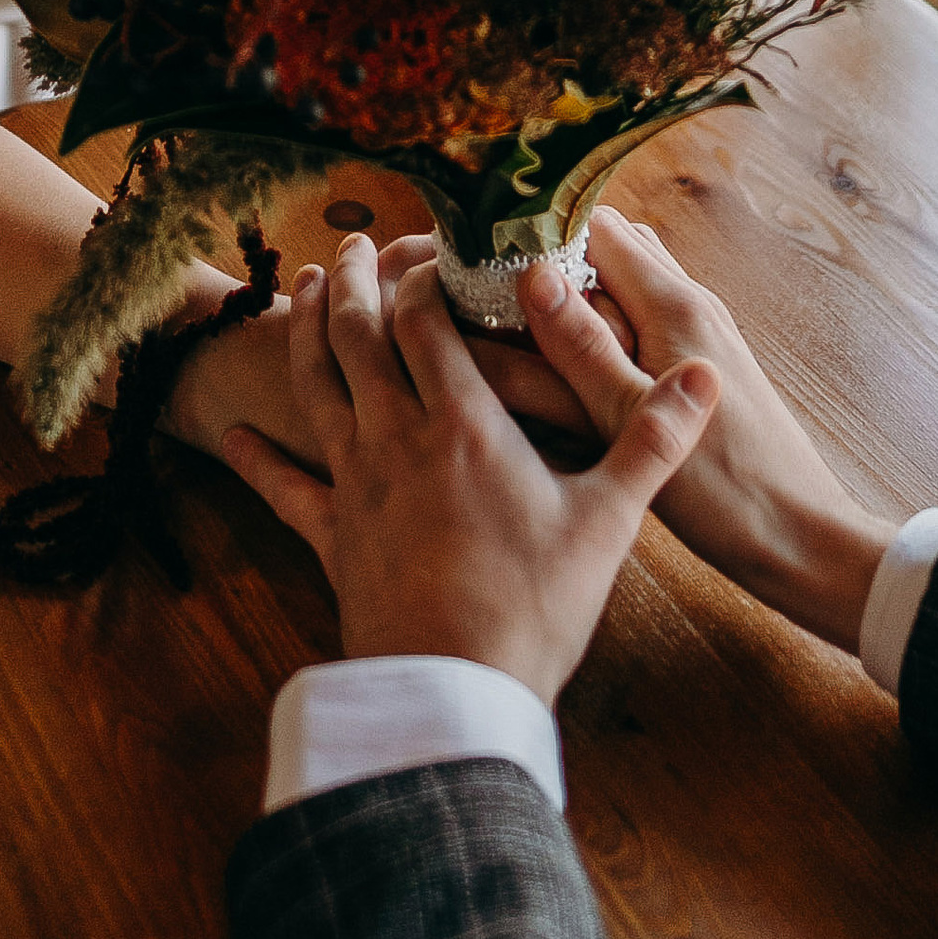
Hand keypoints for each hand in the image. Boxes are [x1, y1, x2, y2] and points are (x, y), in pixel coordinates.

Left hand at [219, 234, 719, 702]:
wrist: (453, 693)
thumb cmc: (533, 607)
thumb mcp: (608, 521)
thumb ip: (653, 440)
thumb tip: (707, 378)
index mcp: (462, 423)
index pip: (424, 321)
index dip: (422, 276)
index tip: (431, 246)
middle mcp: (397, 438)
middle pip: (359, 338)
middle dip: (355, 284)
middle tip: (353, 245)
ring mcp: (355, 486)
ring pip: (317, 389)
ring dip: (306, 334)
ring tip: (305, 291)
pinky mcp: (332, 538)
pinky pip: (285, 488)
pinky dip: (257, 458)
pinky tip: (230, 436)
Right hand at [517, 210, 892, 653]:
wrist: (801, 537)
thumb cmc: (724, 489)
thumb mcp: (630, 418)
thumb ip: (579, 344)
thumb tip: (531, 273)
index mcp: (674, 305)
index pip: (597, 225)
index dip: (540, 233)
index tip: (486, 257)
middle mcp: (692, 305)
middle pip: (612, 249)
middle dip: (555, 263)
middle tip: (495, 297)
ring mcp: (701, 336)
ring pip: (627, 288)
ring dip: (581, 300)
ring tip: (524, 335)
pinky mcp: (703, 370)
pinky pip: (645, 325)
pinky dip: (606, 333)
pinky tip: (575, 374)